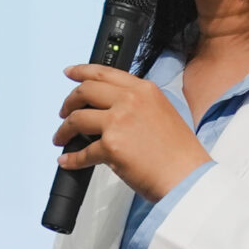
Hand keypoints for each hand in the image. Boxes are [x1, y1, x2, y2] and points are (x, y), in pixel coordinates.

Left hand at [54, 64, 208, 202]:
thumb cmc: (179, 153)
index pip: (104, 72)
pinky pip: (82, 152)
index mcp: (144, 90)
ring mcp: (118, 122)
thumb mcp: (163, 112)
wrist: (186, 176)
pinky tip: (68, 161)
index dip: (81, 71)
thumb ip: (138, 104)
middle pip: (85, 91)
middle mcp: (130, 100)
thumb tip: (112, 109)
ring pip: (76, 119)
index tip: (69, 73)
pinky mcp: (111, 146)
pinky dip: (72, 159)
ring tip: (62, 139)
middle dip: (68, 103)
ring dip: (64, 130)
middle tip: (64, 113)